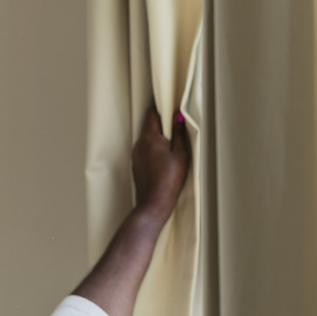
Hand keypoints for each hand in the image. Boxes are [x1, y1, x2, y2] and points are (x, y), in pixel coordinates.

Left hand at [131, 106, 190, 223]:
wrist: (154, 203)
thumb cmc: (169, 180)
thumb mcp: (180, 154)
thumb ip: (179, 133)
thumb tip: (178, 118)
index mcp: (150, 138)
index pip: (152, 114)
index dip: (162, 112)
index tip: (171, 115)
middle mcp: (139, 144)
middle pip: (150, 128)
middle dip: (162, 130)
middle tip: (175, 141)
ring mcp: (136, 155)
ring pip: (147, 141)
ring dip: (158, 143)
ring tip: (170, 157)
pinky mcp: (135, 165)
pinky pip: (144, 152)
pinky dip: (153, 154)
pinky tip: (163, 165)